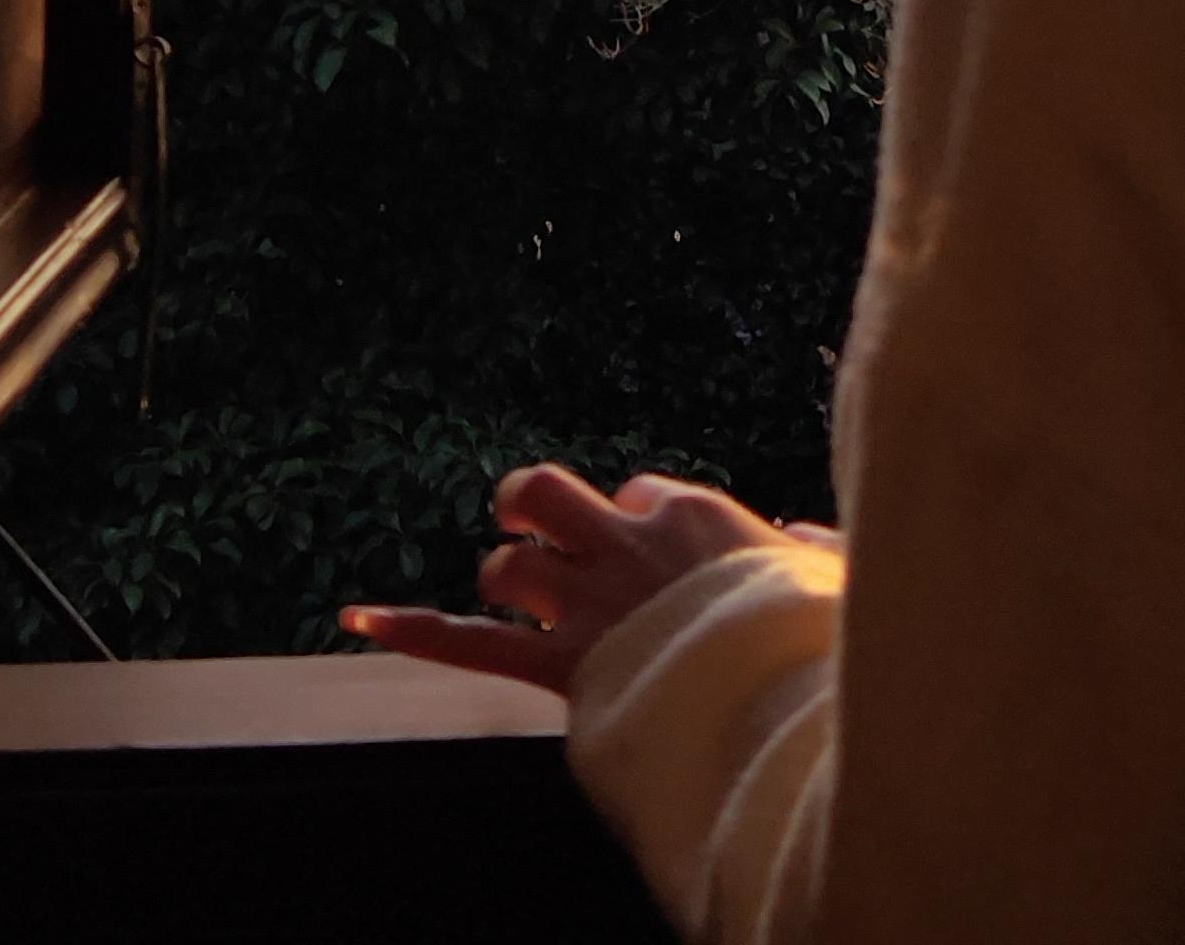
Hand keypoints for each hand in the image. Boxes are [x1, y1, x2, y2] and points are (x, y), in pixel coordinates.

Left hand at [341, 462, 812, 695]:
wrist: (768, 690)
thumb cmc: (808, 637)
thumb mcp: (827, 579)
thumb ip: (812, 550)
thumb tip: (801, 537)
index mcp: (693, 515)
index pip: (639, 493)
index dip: (635, 519)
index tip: (655, 557)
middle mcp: (626, 546)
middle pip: (551, 495)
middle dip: (534, 511)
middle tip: (543, 537)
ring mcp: (586, 602)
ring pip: (508, 564)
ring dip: (506, 579)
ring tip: (518, 596)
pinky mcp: (557, 663)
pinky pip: (470, 644)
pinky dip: (412, 628)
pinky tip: (357, 618)